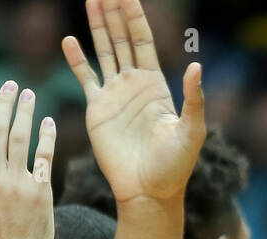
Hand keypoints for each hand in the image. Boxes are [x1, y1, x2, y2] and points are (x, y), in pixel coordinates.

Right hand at [62, 0, 204, 203]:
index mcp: (157, 84)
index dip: (135, 16)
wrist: (148, 191)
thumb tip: (196, 66)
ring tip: (92, 0)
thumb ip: (193, 99)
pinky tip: (70, 40)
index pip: (143, 40)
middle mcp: (134, 84)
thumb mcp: (191, 131)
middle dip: (114, 13)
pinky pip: (85, 78)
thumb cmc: (174, 166)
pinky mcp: (97, 110)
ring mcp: (114, 95)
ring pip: (104, 51)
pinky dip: (77, 60)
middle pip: (122, 38)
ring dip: (98, 26)